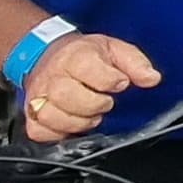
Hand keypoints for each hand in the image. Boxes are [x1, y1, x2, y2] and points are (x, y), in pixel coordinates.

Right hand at [19, 30, 159, 142]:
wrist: (46, 54)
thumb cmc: (82, 54)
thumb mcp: (113, 49)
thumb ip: (135, 63)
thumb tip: (152, 78)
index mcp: (74, 57)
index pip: (89, 70)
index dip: (110, 81)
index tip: (119, 83)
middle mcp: (52, 77)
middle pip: (67, 96)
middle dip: (93, 105)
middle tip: (104, 102)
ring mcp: (38, 97)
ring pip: (52, 116)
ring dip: (77, 122)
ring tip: (90, 114)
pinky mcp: (30, 116)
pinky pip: (39, 132)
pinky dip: (57, 133)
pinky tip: (70, 123)